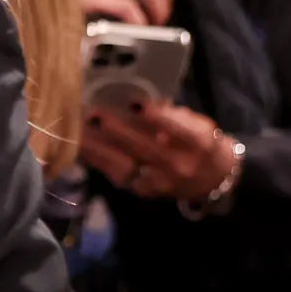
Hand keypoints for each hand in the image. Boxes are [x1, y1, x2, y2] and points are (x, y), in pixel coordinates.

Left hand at [82, 97, 237, 201]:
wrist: (212, 178)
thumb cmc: (199, 142)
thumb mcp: (196, 124)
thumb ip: (170, 116)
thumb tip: (136, 102)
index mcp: (199, 144)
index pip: (179, 130)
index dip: (157, 117)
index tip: (135, 103)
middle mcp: (179, 166)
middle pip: (146, 149)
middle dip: (118, 130)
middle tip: (96, 113)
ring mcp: (159, 182)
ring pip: (124, 165)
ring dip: (98, 146)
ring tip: (78, 128)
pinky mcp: (142, 190)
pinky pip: (115, 173)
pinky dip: (96, 158)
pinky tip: (80, 144)